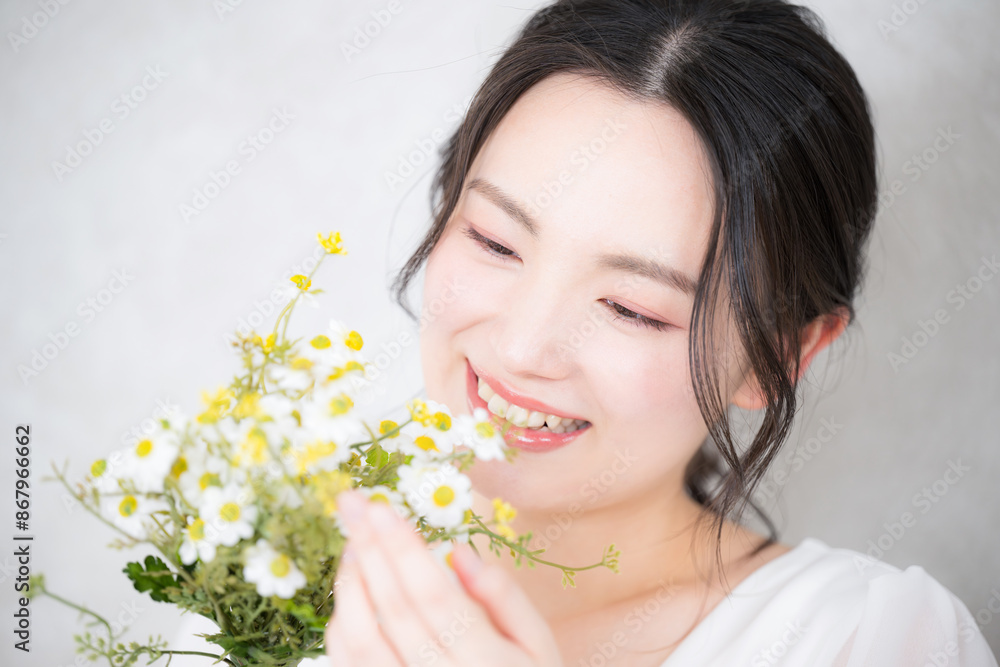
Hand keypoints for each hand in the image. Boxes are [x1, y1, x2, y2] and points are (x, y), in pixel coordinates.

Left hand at [325, 490, 563, 666]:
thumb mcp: (538, 644)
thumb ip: (506, 597)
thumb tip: (458, 552)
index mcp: (488, 663)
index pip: (435, 596)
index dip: (404, 549)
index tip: (382, 507)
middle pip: (395, 610)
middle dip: (370, 549)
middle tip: (352, 504)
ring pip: (363, 640)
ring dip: (351, 584)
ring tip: (352, 540)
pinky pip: (351, 665)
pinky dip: (342, 622)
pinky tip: (351, 589)